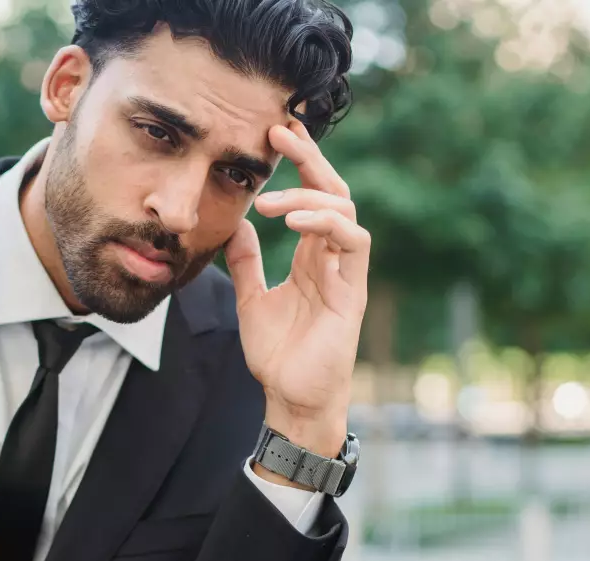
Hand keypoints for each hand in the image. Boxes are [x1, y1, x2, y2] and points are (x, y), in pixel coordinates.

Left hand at [225, 117, 369, 456]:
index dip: (299, 163)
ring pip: (344, 211)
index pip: (312, 196)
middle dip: (309, 158)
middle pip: (333, 191)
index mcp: (312, 256)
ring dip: (307, 196)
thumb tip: (236, 224)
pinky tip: (295, 222)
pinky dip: (326, 224)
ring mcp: (346, 273)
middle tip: (279, 132)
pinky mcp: (352, 292)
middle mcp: (333, 258)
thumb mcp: (251, 299)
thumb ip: (246, 262)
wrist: (290, 398)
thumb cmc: (278, 355)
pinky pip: (352, 243)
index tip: (274, 133)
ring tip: (269, 202)